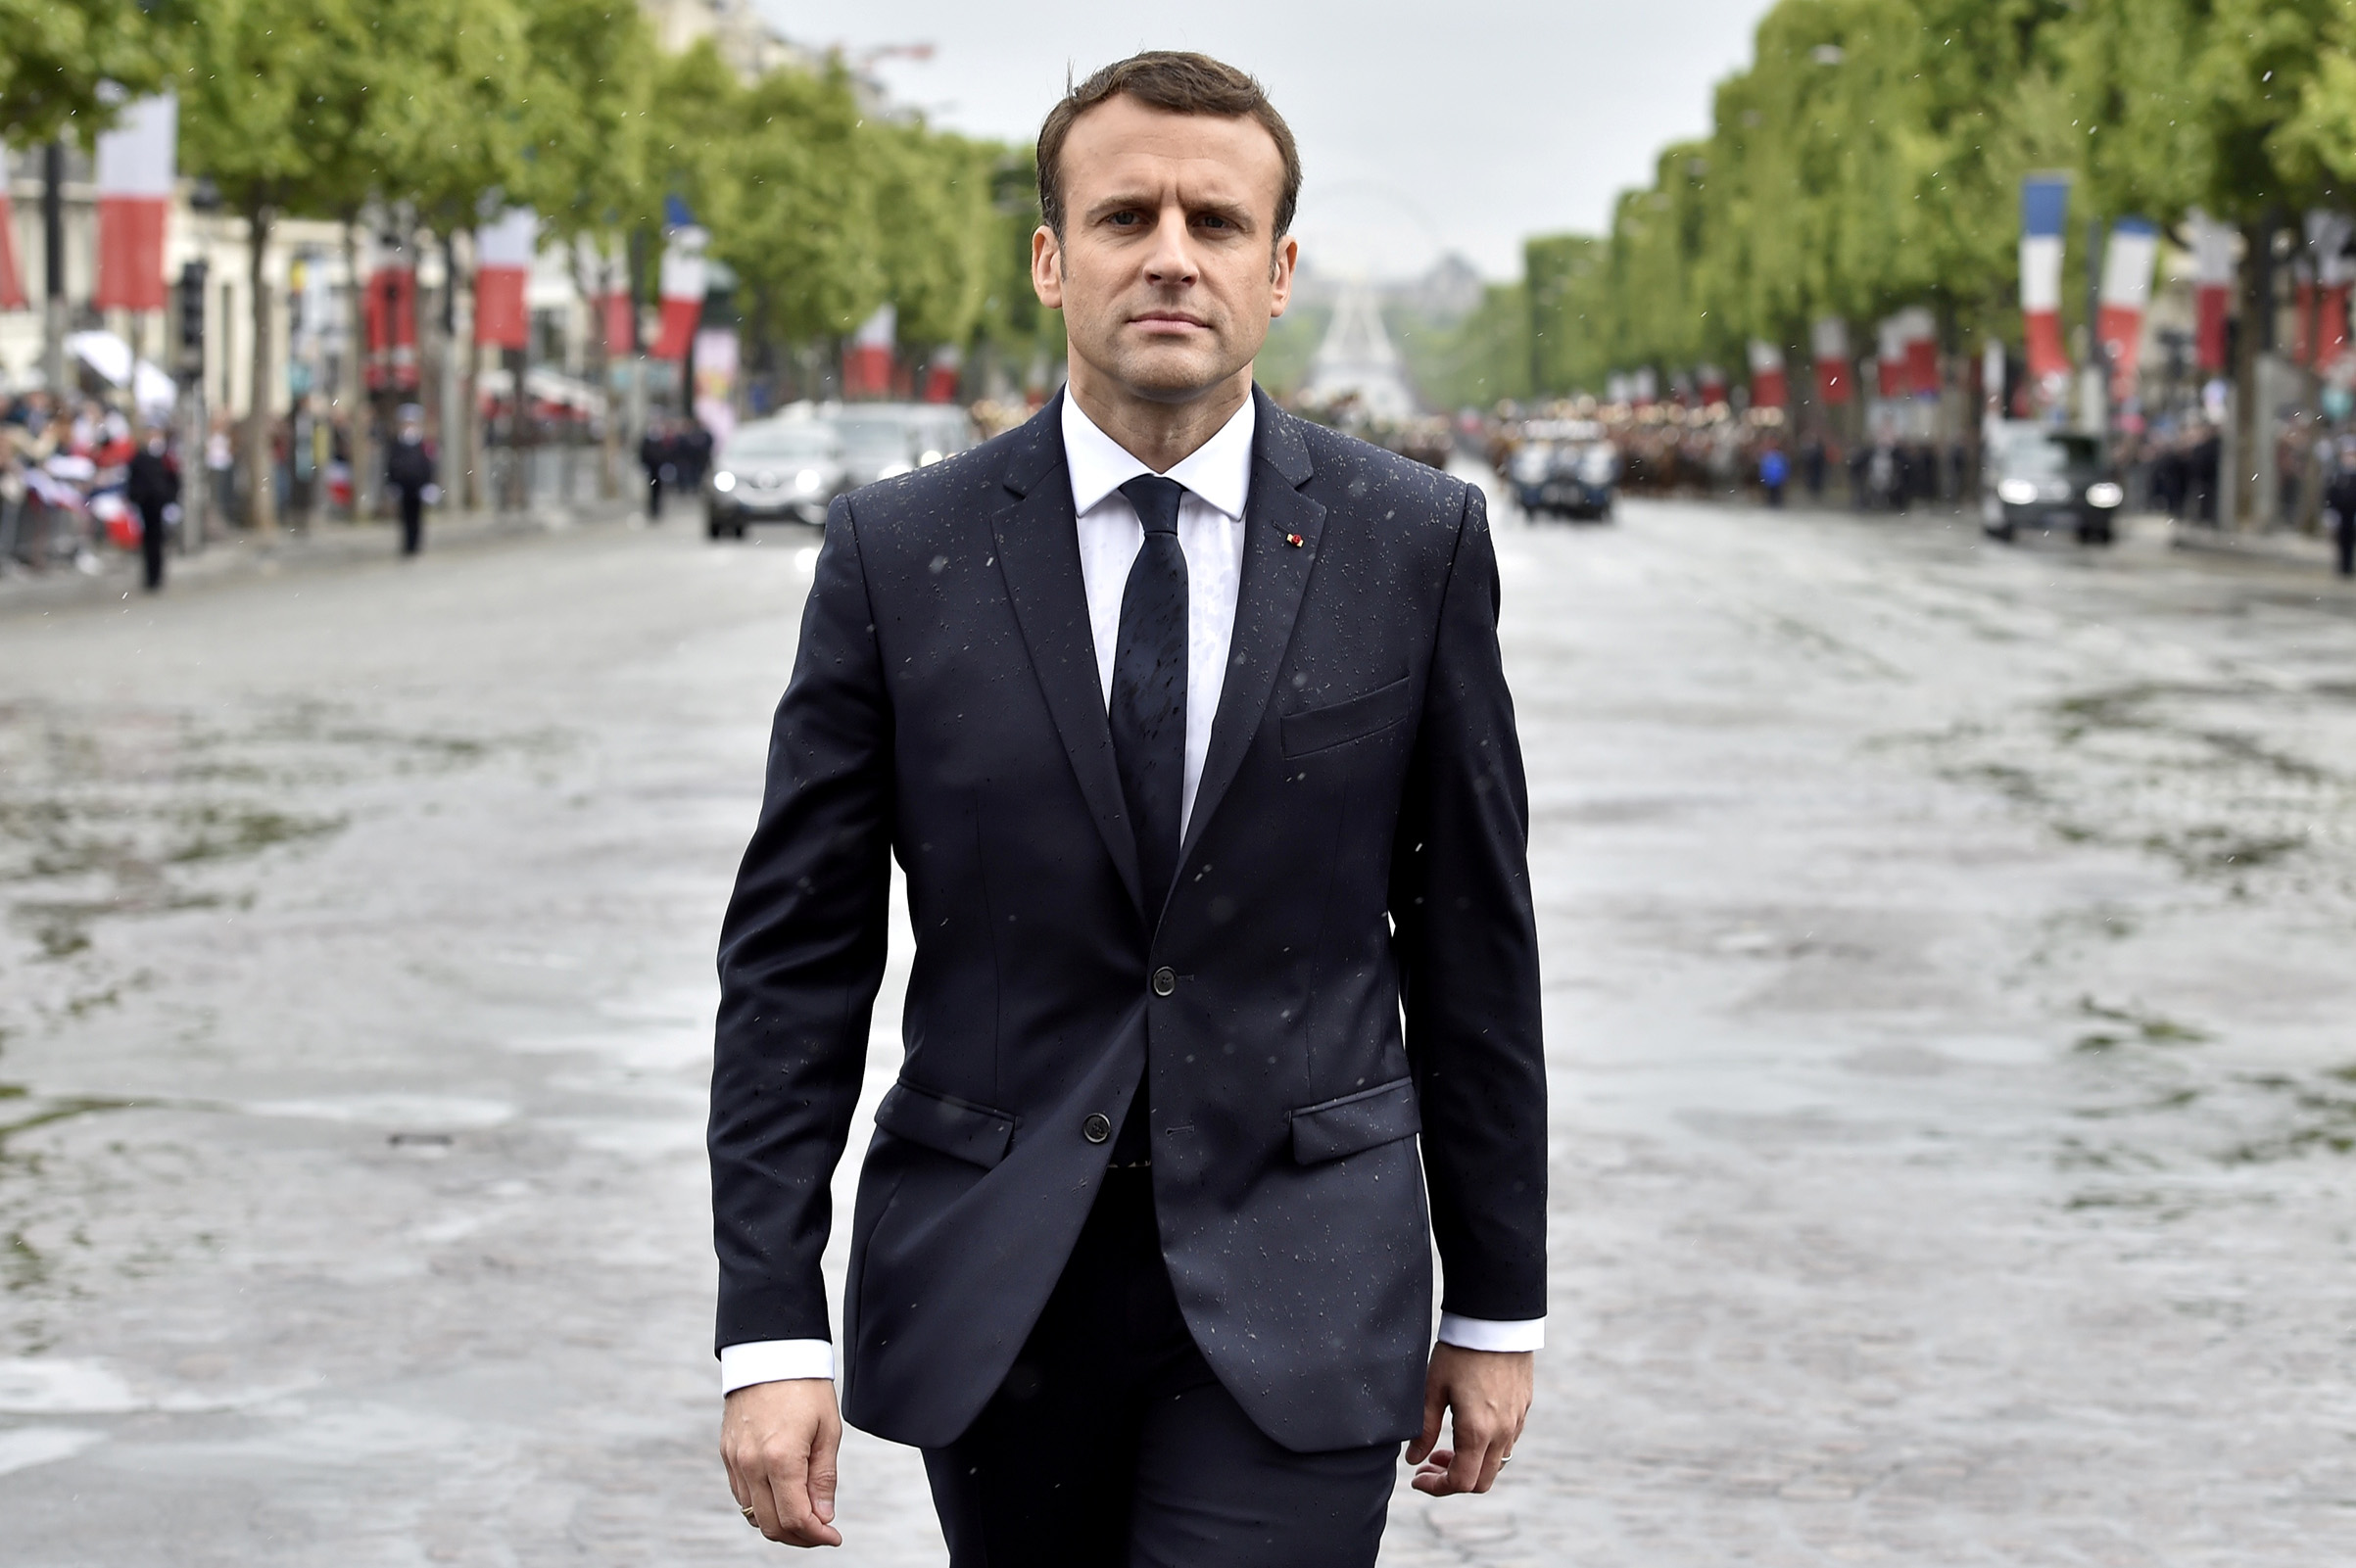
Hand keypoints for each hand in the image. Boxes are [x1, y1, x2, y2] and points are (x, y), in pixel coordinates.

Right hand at [722, 1379, 843, 1546]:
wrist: (769, 1352)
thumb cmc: (804, 1385)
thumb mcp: (827, 1429)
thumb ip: (824, 1477)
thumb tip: (824, 1516)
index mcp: (780, 1458)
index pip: (795, 1518)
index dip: (817, 1536)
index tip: (834, 1536)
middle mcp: (751, 1464)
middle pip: (771, 1525)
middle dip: (799, 1536)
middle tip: (822, 1531)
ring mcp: (735, 1460)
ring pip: (753, 1513)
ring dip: (779, 1523)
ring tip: (805, 1515)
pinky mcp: (727, 1453)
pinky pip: (742, 1494)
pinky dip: (762, 1504)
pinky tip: (783, 1495)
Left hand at [1406, 1343, 1531, 1495]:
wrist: (1496, 1320)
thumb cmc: (1460, 1351)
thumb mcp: (1433, 1389)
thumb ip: (1423, 1429)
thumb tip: (1414, 1459)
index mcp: (1477, 1431)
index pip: (1461, 1481)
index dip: (1436, 1487)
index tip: (1417, 1477)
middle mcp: (1502, 1432)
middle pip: (1482, 1481)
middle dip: (1453, 1481)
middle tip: (1428, 1464)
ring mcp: (1516, 1421)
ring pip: (1496, 1464)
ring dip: (1471, 1465)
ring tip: (1445, 1448)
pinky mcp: (1523, 1408)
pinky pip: (1507, 1443)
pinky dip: (1486, 1449)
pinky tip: (1468, 1430)